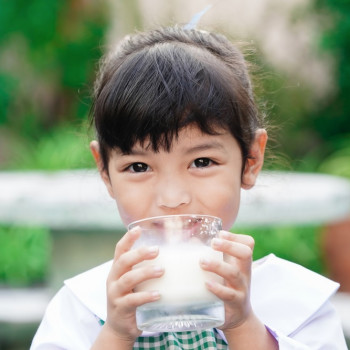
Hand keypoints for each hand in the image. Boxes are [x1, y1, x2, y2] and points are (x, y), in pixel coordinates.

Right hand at [104, 227, 163, 341]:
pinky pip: (133, 300)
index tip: (138, 229)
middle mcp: (114, 279)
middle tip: (157, 250)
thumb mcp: (135, 282)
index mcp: (117, 269)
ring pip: (128, 279)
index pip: (119, 250)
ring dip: (145, 273)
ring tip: (161, 271)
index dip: (128, 239)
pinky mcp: (121, 308)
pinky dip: (146, 296)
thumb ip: (146, 269)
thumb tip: (172, 256)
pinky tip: (158, 295)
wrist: (119, 328)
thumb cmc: (132, 298)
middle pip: (123, 261)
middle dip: (139, 254)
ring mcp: (115, 294)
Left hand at [200, 230, 253, 330]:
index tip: (220, 233)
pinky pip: (228, 295)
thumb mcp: (223, 270)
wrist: (239, 317)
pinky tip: (206, 284)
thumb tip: (193, 240)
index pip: (247, 244)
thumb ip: (211, 255)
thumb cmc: (227, 287)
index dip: (235, 237)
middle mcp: (244, 273)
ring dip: (217, 266)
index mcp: (241, 262)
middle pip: (245, 254)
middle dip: (229, 246)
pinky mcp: (235, 303)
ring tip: (202, 262)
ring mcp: (241, 288)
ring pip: (234, 274)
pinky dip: (217, 289)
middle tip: (213, 242)